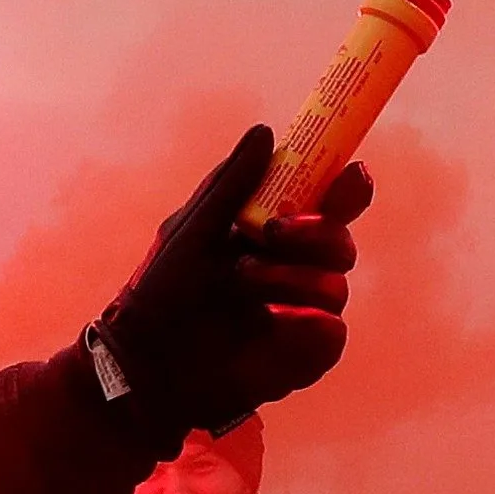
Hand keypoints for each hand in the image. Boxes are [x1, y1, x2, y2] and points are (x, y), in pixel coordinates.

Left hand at [82, 127, 371, 437]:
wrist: (144, 360)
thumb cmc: (161, 292)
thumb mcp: (192, 230)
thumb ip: (230, 186)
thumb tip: (265, 133)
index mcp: (273, 237)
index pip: (327, 209)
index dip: (347, 190)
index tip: (351, 175)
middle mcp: (294, 272)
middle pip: (342, 242)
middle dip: (316, 233)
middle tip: (273, 232)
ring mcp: (301, 315)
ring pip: (336, 286)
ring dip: (288, 278)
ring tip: (240, 282)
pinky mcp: (302, 356)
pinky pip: (332, 335)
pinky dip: (305, 327)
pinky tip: (271, 324)